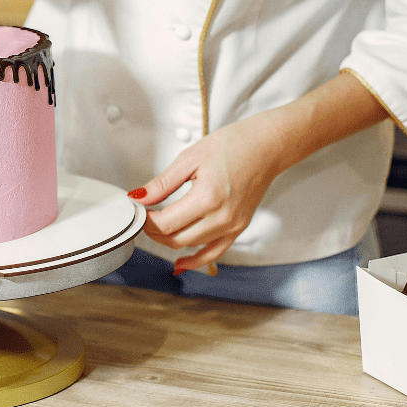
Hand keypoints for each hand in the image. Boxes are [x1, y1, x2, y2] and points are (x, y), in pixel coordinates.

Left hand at [134, 114, 288, 271]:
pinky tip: (180, 262)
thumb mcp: (190, 158)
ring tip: (159, 228)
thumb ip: (162, 183)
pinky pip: (214, 252)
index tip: (139, 211)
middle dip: (154, 232)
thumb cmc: (234, 145)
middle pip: (176, 239)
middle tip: (145, 218)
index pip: (166, 223)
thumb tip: (140, 197)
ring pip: (192, 246)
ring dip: (171, 240)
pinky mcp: (239, 228)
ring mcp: (232, 225)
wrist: (266, 146)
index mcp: (207, 198)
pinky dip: (196, 260)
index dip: (146, 221)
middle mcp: (222, 217)